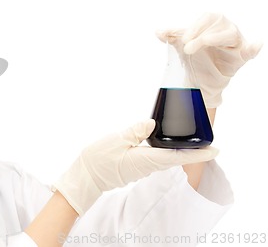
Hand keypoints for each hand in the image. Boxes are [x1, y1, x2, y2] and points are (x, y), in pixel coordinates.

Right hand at [52, 119, 217, 215]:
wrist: (85, 178)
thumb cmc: (99, 160)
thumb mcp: (117, 139)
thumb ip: (137, 130)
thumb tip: (152, 123)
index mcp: (147, 159)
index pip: (178, 156)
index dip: (198, 153)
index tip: (216, 149)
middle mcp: (148, 166)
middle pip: (175, 156)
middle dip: (190, 148)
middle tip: (204, 136)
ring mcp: (141, 168)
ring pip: (164, 156)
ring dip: (176, 147)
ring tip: (184, 135)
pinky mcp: (134, 167)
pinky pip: (153, 157)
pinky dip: (161, 148)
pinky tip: (158, 139)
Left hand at [156, 13, 261, 107]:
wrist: (199, 79)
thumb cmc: (193, 57)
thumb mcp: (180, 46)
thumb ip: (171, 37)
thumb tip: (158, 32)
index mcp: (211, 23)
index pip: (206, 18)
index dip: (194, 27)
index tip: (182, 39)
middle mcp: (225, 29)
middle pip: (218, 23)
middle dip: (201, 34)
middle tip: (187, 47)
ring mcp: (234, 43)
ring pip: (230, 34)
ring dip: (216, 38)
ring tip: (205, 42)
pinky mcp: (241, 57)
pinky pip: (250, 51)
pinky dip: (253, 48)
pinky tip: (255, 46)